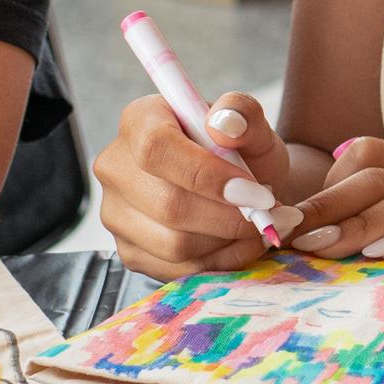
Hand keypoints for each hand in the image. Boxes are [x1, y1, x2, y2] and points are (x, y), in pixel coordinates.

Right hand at [92, 92, 291, 277]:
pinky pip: (177, 270)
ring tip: (257, 225)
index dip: (207, 174)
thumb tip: (225, 123)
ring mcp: (116, 213)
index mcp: (139, 121)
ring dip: (228, 241)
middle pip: (167, 204)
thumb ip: (244, 114)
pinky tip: (241, 243)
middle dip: (228, 216)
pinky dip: (221, 262)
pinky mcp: (129, 252)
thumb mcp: (253, 125)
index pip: (156, 148)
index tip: (253, 191)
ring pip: (174, 244)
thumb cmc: (242, 151)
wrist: (241, 189)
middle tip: (267, 212)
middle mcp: (116, 167)